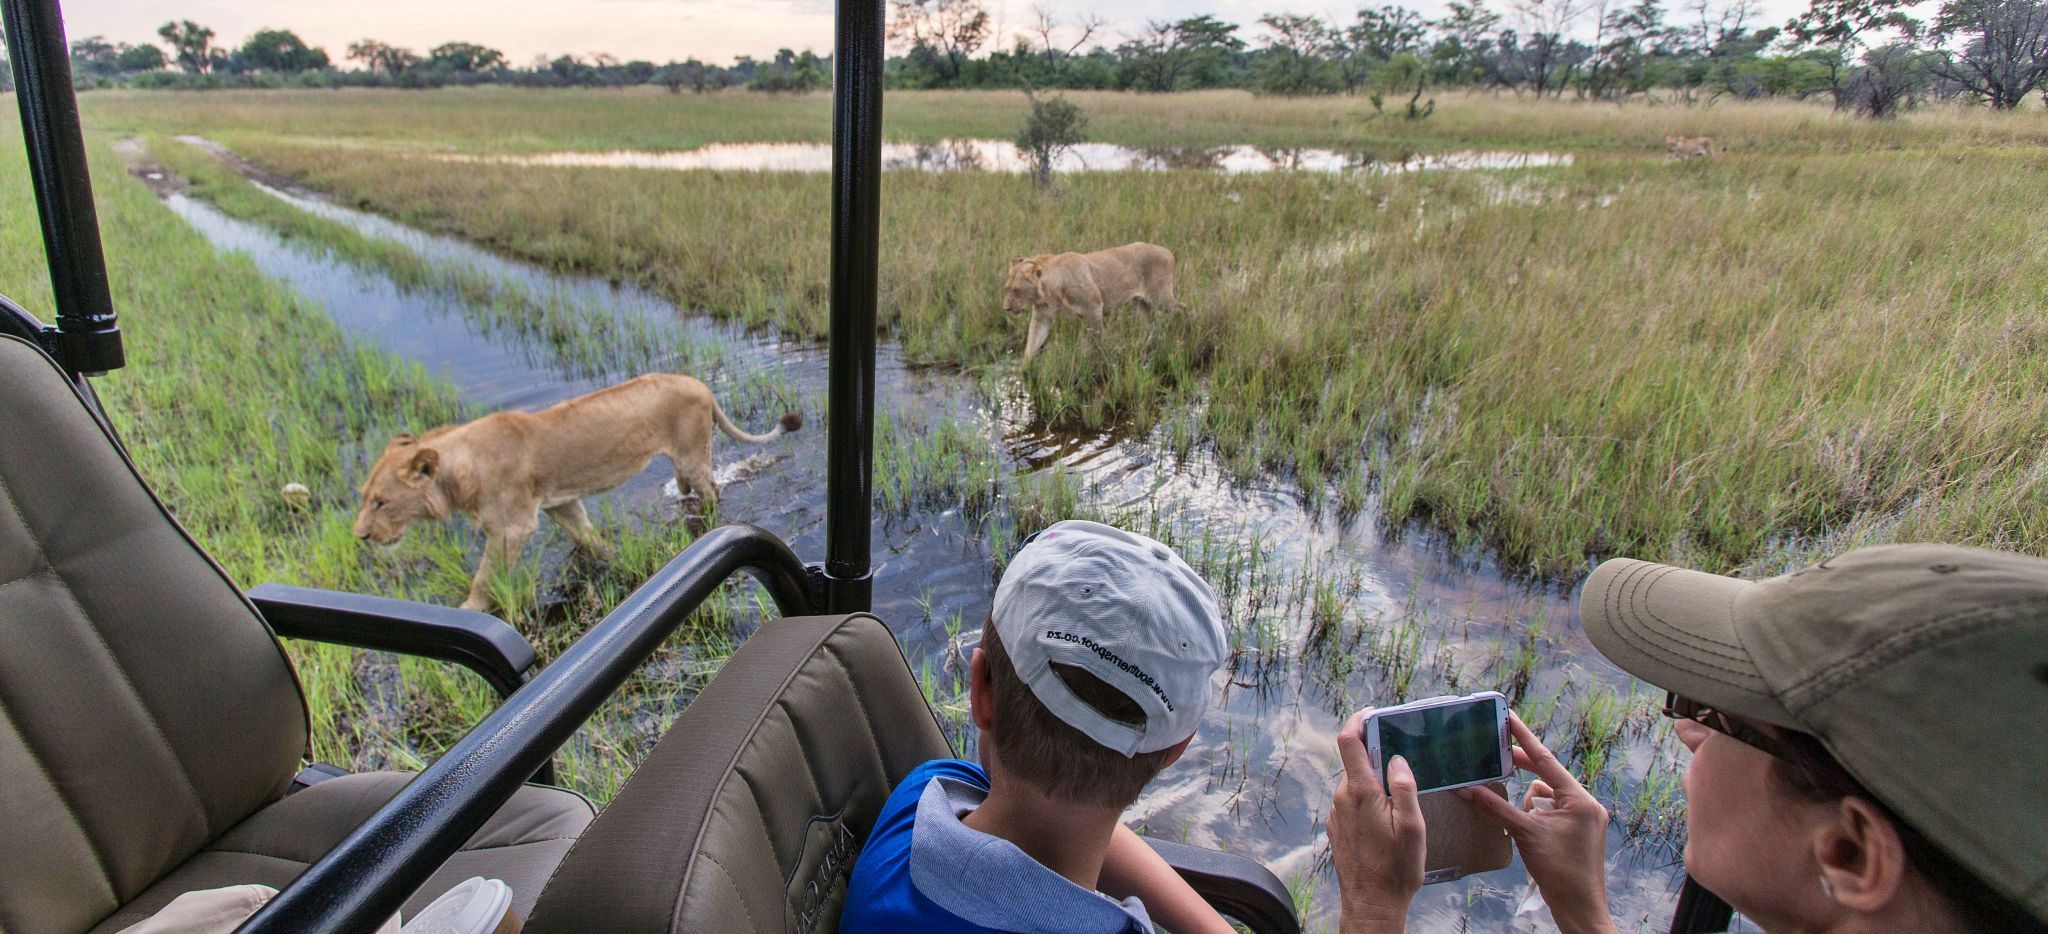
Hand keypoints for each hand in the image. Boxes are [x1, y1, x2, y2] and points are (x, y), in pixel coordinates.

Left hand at [1330, 710, 1425, 933]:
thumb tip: (1398, 759)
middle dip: (1376, 755)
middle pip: (1355, 762)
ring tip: (1399, 795)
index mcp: (1361, 792)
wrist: (1372, 904)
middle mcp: (1342, 798)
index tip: (1373, 713)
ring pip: (1354, 783)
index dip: (1358, 720)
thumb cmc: (1396, 869)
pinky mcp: (1337, 827)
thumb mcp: (1412, 827)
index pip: (1349, 742)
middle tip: (1403, 758)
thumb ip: (1404, 788)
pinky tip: (1386, 817)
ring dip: (1373, 781)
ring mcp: (1337, 814)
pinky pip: (1351, 802)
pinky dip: (1367, 799)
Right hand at [1456, 712, 1616, 933]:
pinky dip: (1538, 818)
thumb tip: (1468, 788)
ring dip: (1530, 807)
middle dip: (1524, 772)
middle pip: (1547, 777)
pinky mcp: (1581, 831)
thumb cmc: (1559, 871)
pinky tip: (1531, 836)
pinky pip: (1554, 812)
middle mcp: (1586, 803)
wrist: (1579, 906)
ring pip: (1547, 798)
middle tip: (1498, 756)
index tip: (1510, 718)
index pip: (1547, 760)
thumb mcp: (1525, 834)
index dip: (1525, 738)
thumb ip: (1497, 807)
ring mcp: (1585, 818)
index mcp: (1578, 798)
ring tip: (1527, 832)